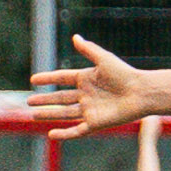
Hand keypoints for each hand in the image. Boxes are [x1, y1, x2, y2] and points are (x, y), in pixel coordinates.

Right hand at [26, 35, 155, 138]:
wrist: (141, 93)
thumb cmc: (125, 74)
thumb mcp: (104, 59)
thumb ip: (89, 49)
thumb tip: (75, 37)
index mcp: (87, 78)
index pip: (62, 78)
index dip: (48, 79)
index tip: (33, 79)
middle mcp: (86, 95)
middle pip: (60, 98)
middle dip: (44, 100)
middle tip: (29, 101)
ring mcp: (89, 110)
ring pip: (64, 113)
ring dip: (49, 114)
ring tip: (33, 115)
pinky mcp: (95, 123)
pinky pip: (76, 130)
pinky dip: (64, 133)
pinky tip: (51, 133)